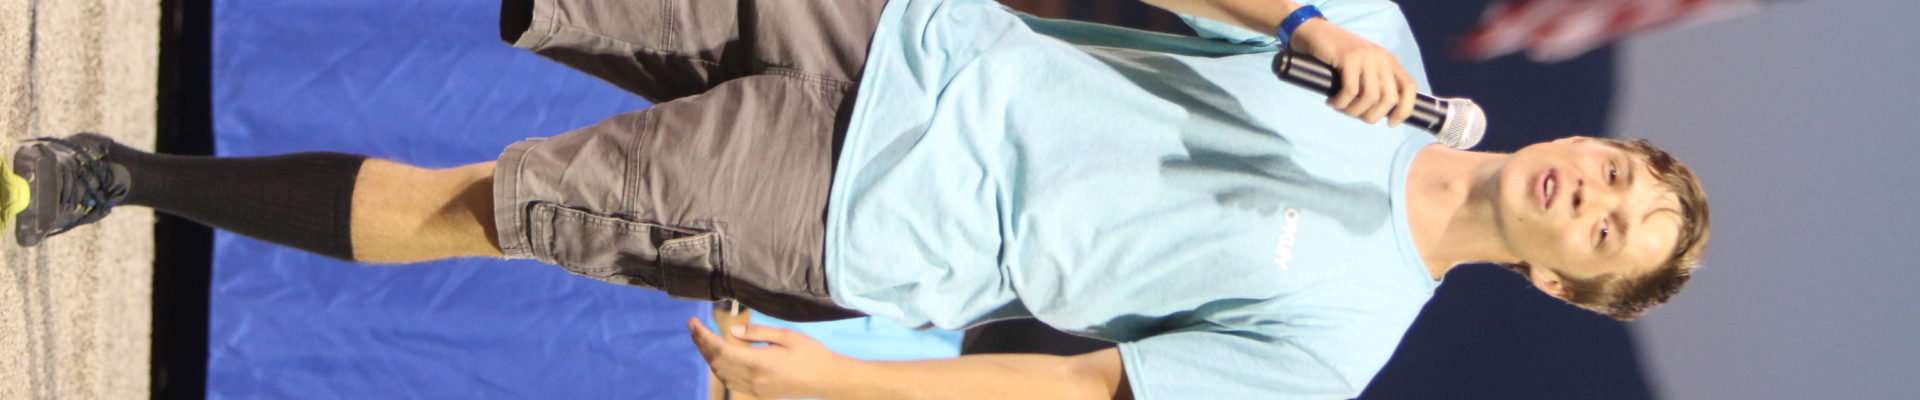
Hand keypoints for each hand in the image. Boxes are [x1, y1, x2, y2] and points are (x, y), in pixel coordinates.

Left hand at [687, 318, 853, 398]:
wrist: (827, 380)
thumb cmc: (811, 354)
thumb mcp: (787, 336)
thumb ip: (757, 332)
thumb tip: (731, 330)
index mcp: (760, 363)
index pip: (720, 349)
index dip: (703, 335)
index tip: (693, 322)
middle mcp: (754, 379)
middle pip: (716, 362)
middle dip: (700, 343)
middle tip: (693, 327)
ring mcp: (755, 389)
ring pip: (721, 374)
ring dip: (707, 357)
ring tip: (701, 339)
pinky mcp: (759, 393)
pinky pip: (731, 382)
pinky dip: (719, 368)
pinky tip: (717, 357)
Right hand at [1288, 19, 1417, 126]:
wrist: (1313, 32)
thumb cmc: (1335, 56)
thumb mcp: (1361, 68)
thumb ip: (1373, 83)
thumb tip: (1379, 113)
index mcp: (1388, 60)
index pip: (1409, 88)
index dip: (1403, 110)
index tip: (1390, 123)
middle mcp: (1382, 57)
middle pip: (1389, 99)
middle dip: (1372, 116)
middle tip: (1355, 115)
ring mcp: (1367, 56)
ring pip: (1371, 97)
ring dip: (1354, 111)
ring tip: (1341, 108)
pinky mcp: (1350, 57)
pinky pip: (1351, 91)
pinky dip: (1341, 102)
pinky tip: (1332, 102)